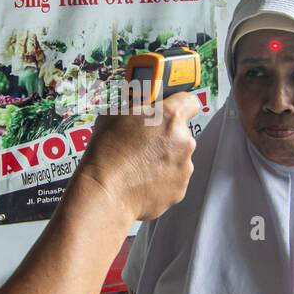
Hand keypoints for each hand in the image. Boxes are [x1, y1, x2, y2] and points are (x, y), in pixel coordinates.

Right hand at [78, 91, 199, 221]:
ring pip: (178, 157)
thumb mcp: (115, 116)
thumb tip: (140, 109)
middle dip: (166, 137)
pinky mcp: (180, 188)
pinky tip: (141, 180)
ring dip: (164, 159)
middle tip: (143, 144)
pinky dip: (161, 179)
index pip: (189, 101)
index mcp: (169, 116)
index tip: (172, 111)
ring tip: (139, 166)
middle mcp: (183, 140)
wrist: (104, 192)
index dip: (180, 105)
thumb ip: (137, 110)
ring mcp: (184, 166)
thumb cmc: (106, 154)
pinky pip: (174, 179)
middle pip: (181, 133)